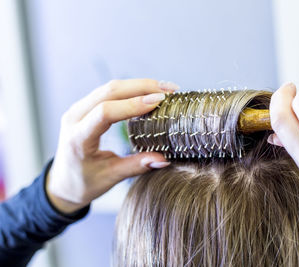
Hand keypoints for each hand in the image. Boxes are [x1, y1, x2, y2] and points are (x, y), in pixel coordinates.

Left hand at [46, 79, 178, 213]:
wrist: (62, 182)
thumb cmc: (83, 183)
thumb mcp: (110, 177)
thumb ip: (136, 166)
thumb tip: (164, 160)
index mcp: (77, 138)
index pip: (105, 112)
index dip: (132, 105)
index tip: (158, 102)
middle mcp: (74, 118)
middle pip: (109, 91)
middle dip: (142, 87)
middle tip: (169, 90)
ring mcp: (78, 109)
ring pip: (110, 87)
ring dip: (139, 85)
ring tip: (164, 89)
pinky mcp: (85, 106)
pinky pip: (108, 91)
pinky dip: (131, 89)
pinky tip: (149, 91)